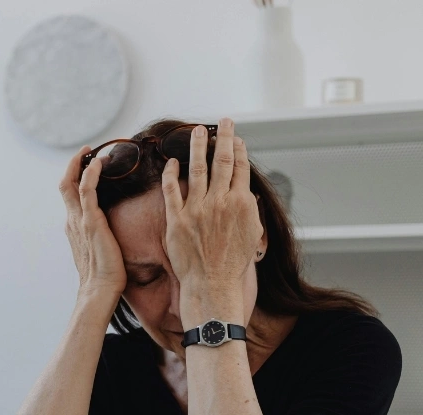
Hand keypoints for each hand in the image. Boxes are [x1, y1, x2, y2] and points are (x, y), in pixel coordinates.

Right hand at [59, 146, 125, 301]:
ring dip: (80, 164)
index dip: (75, 177)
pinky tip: (98, 164)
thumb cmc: (105, 274)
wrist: (100, 289)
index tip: (87, 164)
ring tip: (91, 152)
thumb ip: (100, 236)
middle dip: (72, 165)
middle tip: (85, 150)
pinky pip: (87, 190)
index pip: (70, 195)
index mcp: (74, 226)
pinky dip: (90, 174)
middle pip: (65, 185)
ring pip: (71, 183)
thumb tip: (110, 230)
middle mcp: (72, 220)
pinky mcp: (90, 222)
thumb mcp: (100, 250)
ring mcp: (79, 220)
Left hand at [161, 119, 262, 305]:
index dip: (239, 149)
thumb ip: (249, 210)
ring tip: (196, 131)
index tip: (236, 137)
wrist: (212, 284)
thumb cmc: (232, 263)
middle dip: (223, 137)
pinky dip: (170, 173)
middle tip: (223, 122)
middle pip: (222, 160)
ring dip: (197, 147)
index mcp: (242, 203)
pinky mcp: (177, 219)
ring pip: (197, 168)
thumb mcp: (252, 234)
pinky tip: (170, 162)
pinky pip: (171, 190)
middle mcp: (220, 201)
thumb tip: (248, 194)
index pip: (241, 167)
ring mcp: (197, 209)